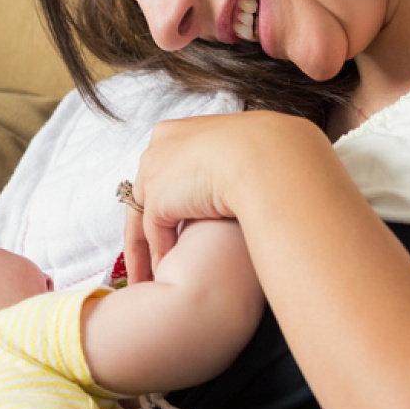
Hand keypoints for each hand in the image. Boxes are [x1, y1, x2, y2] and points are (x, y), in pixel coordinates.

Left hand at [122, 111, 327, 282]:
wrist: (268, 156)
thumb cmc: (268, 153)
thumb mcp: (239, 154)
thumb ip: (224, 167)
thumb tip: (235, 181)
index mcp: (176, 133)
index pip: (163, 170)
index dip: (166, 197)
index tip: (170, 219)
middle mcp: (157, 149)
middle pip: (145, 194)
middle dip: (146, 226)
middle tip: (147, 255)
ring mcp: (154, 172)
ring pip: (141, 218)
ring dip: (143, 249)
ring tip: (148, 276)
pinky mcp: (159, 198)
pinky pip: (153, 233)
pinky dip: (158, 254)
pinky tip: (165, 273)